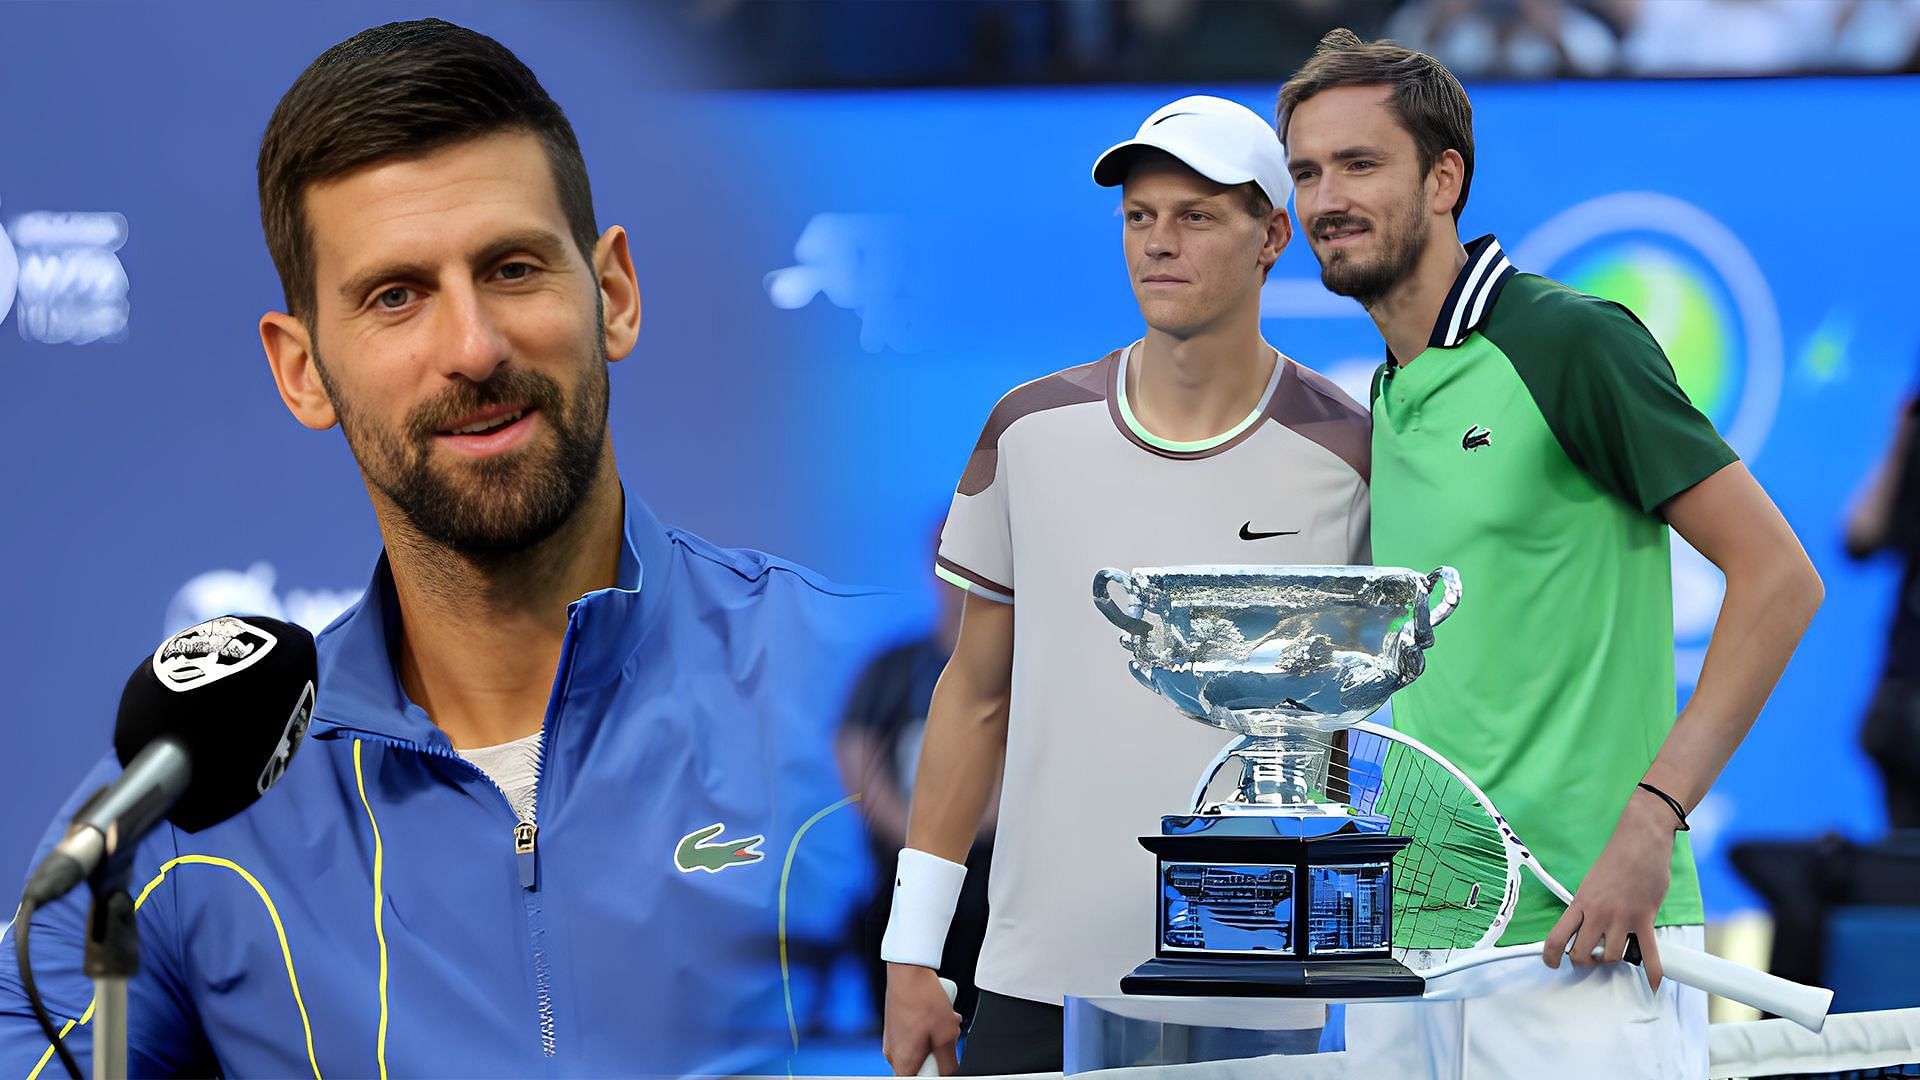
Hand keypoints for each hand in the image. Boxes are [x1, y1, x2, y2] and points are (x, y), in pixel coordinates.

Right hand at [882, 962, 961, 1075]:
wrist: (909, 970)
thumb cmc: (923, 998)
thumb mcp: (946, 1034)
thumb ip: (948, 1060)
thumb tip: (950, 1071)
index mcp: (903, 1062)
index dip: (936, 1071)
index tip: (944, 1061)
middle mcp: (893, 1054)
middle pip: (921, 1066)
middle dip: (938, 1053)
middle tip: (947, 1037)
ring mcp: (892, 1040)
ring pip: (920, 1049)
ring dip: (935, 1039)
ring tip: (943, 1021)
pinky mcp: (895, 1027)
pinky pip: (914, 1037)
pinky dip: (927, 1029)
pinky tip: (936, 1015)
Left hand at [1541, 789, 1677, 987]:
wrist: (1640, 841)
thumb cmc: (1617, 858)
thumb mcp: (1590, 883)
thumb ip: (1587, 906)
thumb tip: (1585, 926)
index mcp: (1580, 903)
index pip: (1557, 936)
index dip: (1551, 956)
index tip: (1551, 963)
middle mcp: (1597, 913)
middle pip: (1582, 954)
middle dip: (1585, 961)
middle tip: (1591, 957)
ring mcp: (1621, 918)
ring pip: (1611, 956)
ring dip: (1614, 959)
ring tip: (1617, 952)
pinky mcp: (1644, 919)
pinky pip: (1649, 954)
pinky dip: (1652, 972)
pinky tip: (1652, 984)